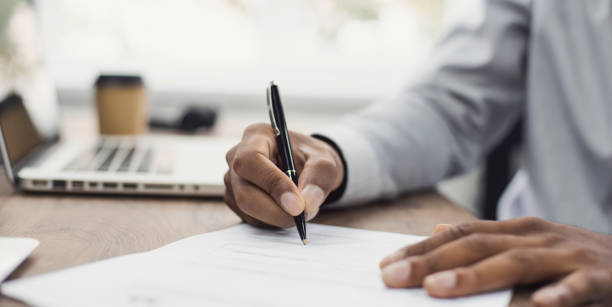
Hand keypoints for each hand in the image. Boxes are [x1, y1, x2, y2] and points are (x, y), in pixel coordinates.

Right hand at [224, 123, 343, 227]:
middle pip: (244, 192)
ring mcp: (232, 179)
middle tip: (303, 216)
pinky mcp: (234, 199)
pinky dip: (271, 221)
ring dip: (276, 217)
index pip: (251, 160)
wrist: (305, 167)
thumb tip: (306, 205)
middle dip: (276, 211)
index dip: (273, 184)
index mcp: (256, 136)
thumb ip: (318, 178)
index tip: (297, 205)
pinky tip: (285, 209)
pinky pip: (249, 218)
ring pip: (247, 209)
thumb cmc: (311, 159)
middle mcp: (236, 156)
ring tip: (299, 208)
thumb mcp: (325, 162)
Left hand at [379, 217, 611, 305]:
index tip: (387, 264)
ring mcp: (567, 255)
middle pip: (477, 246)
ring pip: (515, 262)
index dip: (422, 249)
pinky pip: (577, 287)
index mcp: (517, 230)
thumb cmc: (573, 259)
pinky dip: (557, 294)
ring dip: (474, 276)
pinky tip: (537, 305)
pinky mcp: (601, 278)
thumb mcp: (527, 244)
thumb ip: (484, 241)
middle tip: (393, 277)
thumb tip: (438, 232)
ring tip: (436, 289)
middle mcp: (536, 236)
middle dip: (432, 261)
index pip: (460, 235)